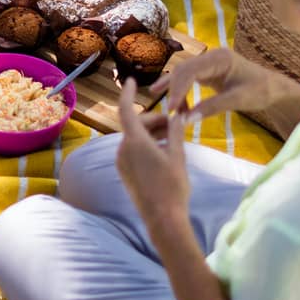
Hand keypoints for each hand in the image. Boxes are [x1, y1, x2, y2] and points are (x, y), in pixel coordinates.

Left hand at [114, 79, 189, 229]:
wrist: (163, 219)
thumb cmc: (172, 186)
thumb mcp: (178, 156)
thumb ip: (175, 132)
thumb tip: (177, 115)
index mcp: (134, 142)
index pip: (125, 109)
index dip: (128, 93)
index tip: (132, 81)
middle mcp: (123, 150)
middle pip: (135, 124)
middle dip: (154, 120)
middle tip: (174, 123)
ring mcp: (122, 162)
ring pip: (135, 138)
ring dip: (151, 133)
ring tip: (172, 138)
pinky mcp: (125, 172)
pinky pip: (133, 150)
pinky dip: (147, 145)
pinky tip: (164, 151)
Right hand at [148, 47, 288, 123]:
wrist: (275, 89)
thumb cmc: (261, 92)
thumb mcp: (238, 100)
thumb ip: (212, 108)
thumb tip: (186, 120)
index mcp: (220, 58)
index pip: (190, 71)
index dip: (178, 89)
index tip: (171, 109)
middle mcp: (211, 56)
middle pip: (183, 70)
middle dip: (174, 91)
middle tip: (169, 114)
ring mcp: (208, 62)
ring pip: (182, 74)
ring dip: (174, 91)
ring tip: (168, 110)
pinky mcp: (207, 71)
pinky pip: (187, 78)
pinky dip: (179, 89)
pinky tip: (164, 95)